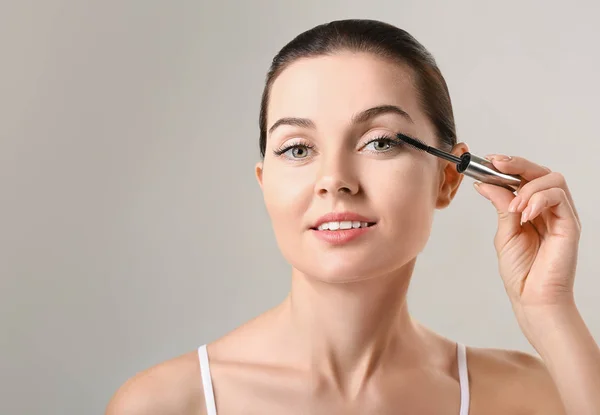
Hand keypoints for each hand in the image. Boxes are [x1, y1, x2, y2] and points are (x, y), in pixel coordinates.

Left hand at [472, 155, 580, 321]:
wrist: (533, 298)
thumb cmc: (520, 271)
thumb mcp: (504, 232)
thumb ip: (500, 205)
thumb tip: (485, 183)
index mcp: (532, 209)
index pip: (525, 177)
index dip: (509, 165)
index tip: (489, 160)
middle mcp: (549, 209)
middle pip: (541, 172)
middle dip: (518, 164)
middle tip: (497, 164)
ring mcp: (561, 216)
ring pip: (553, 179)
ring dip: (528, 187)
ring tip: (514, 207)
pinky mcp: (570, 225)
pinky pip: (559, 198)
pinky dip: (539, 200)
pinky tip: (525, 214)